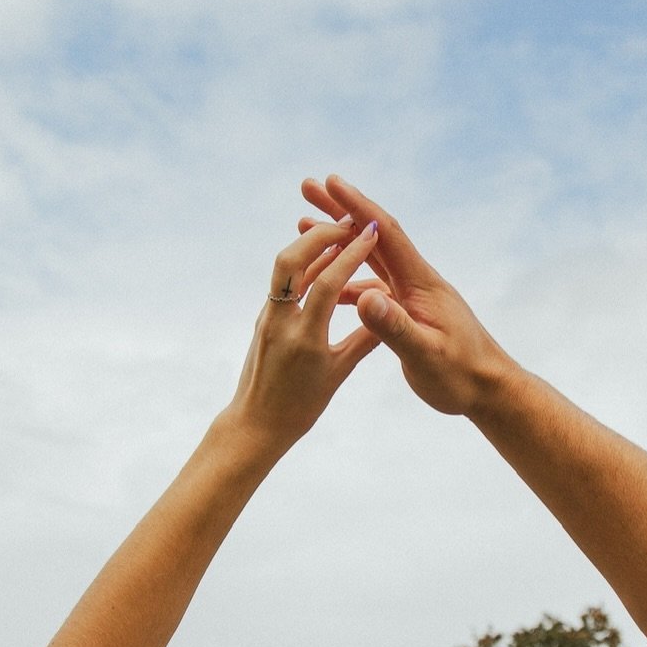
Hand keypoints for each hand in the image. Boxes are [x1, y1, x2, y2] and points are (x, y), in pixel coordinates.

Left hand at [223, 217, 382, 456]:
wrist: (255, 425)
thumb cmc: (300, 407)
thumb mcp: (338, 375)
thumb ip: (364, 341)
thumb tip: (391, 311)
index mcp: (304, 338)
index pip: (328, 283)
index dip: (351, 253)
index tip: (370, 232)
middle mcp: (280, 321)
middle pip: (291, 260)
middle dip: (321, 234)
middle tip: (350, 221)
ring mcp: (268, 317)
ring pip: (285, 267)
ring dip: (312, 246)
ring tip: (341, 234)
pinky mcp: (264, 318)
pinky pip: (284, 283)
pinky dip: (306, 267)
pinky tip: (325, 262)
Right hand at [300, 174, 513, 415]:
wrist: (490, 390)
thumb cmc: (461, 376)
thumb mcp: (425, 355)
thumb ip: (394, 326)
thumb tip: (366, 295)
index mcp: (420, 284)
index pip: (385, 235)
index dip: (357, 206)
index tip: (330, 182)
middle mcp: (417, 280)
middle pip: (374, 235)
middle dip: (340, 209)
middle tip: (309, 187)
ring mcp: (414, 294)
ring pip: (371, 256)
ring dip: (340, 238)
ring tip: (306, 223)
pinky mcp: (411, 309)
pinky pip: (375, 281)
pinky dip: (349, 274)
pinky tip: (331, 283)